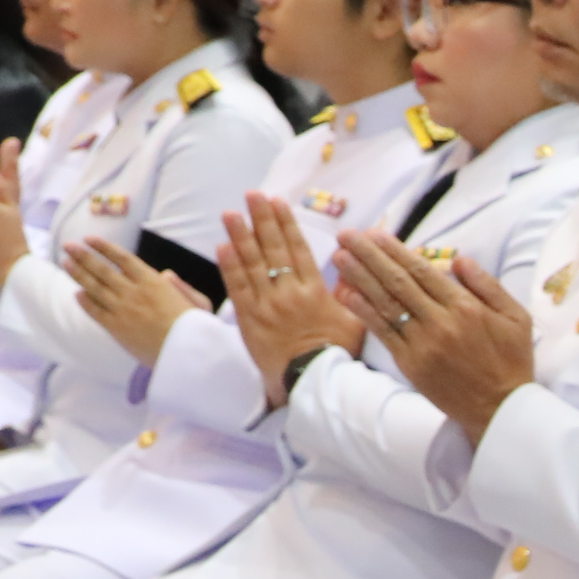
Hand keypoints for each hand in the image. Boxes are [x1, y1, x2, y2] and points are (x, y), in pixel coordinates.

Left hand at [63, 237, 197, 360]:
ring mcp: (123, 310)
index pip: (122, 258)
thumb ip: (181, 286)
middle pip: (102, 269)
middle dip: (83, 255)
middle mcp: (134, 292)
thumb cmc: (197, 329)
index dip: (104, 247)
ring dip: (78, 274)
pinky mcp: (117, 329)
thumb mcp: (198, 302)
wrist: (187, 355)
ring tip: (65, 263)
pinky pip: (95, 311)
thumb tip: (166, 273)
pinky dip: (84, 301)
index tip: (89, 239)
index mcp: (154, 282)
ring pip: (94, 287)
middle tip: (68, 246)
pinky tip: (77, 293)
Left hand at [221, 197, 364, 402]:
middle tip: (251, 196)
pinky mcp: (249, 321)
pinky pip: (237, 289)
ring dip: (240, 236)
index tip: (277, 202)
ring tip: (230, 213)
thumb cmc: (337, 354)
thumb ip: (350, 295)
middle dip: (261, 219)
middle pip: (273, 249)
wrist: (313, 382)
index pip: (298, 249)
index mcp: (315, 291)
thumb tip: (350, 271)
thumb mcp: (355, 322)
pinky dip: (229, 267)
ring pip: (252, 264)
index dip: (286, 223)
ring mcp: (267, 306)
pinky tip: (223, 247)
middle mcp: (289, 293)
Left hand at [336, 230, 538, 441]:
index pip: (423, 270)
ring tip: (339, 256)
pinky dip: (363, 312)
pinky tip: (346, 294)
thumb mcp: (516, 317)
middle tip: (347, 236)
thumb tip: (459, 260)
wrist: (501, 409)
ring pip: (386, 303)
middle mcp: (441, 322)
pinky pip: (383, 332)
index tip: (375, 234)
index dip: (396, 250)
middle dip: (369, 255)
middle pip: (398, 281)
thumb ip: (488, 285)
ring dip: (359, 278)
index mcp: (466, 307)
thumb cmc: (512, 361)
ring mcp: (423, 343)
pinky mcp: (411, 364)